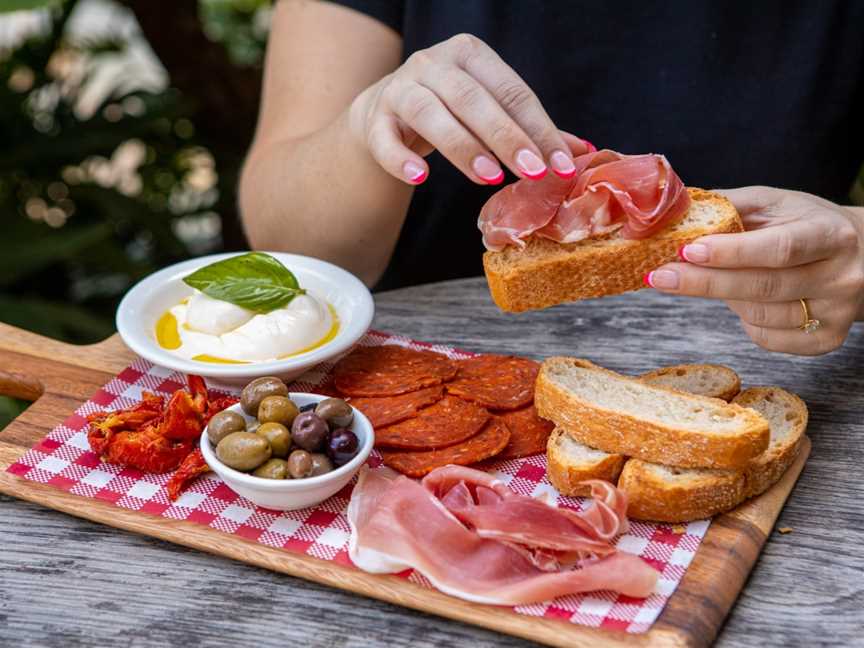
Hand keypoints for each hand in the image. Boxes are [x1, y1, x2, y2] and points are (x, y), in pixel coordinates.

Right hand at [348, 33, 591, 185]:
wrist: (382, 113)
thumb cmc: (447, 111)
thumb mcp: (488, 111)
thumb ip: (529, 128)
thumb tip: (580, 152)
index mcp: (471, 55)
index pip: (512, 91)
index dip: (538, 129)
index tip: (560, 165)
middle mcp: (433, 63)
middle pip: (472, 99)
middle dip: (505, 137)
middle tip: (531, 172)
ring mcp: (401, 88)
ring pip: (431, 114)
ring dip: (461, 147)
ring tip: (488, 178)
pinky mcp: (375, 119)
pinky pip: (385, 137)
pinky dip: (400, 158)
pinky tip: (420, 178)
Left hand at [646, 186, 863, 354]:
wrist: (861, 255)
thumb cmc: (804, 224)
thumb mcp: (775, 204)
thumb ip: (729, 207)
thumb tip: (673, 212)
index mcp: (829, 234)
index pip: (778, 248)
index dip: (731, 253)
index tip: (687, 250)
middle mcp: (840, 275)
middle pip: (763, 287)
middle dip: (704, 283)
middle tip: (660, 277)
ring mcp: (837, 312)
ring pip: (761, 316)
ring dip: (723, 299)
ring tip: (708, 281)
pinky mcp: (826, 340)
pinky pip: (767, 338)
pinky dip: (744, 322)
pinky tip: (742, 301)